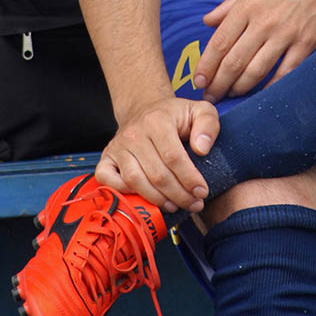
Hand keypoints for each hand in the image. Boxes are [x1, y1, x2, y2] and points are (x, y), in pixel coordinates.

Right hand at [95, 95, 219, 212]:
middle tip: (194, 204)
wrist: (144, 109)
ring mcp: (117, 147)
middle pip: (156, 174)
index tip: (202, 191)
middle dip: (179, 195)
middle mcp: (133, 134)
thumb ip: (208, 125)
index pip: (173, 157)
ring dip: (158, 200)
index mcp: (157, 121)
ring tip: (176, 205)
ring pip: (135, 182)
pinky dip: (126, 195)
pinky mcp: (106, 158)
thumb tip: (202, 149)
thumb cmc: (174, 116)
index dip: (189, 179)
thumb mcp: (200, 111)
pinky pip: (109, 182)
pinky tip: (146, 200)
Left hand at [194, 0, 315, 101]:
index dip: (206, 66)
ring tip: (232, 96)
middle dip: (219, 84)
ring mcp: (286, 34)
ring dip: (240, 88)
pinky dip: (271, 87)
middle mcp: (264, 22)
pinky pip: (285, 73)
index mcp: (248, 5)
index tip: (199, 81)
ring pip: (256, 71)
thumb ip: (230, 5)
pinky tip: (262, 95)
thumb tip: (207, 20)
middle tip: (211, 96)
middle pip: (234, 62)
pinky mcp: (307, 43)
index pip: (220, 42)